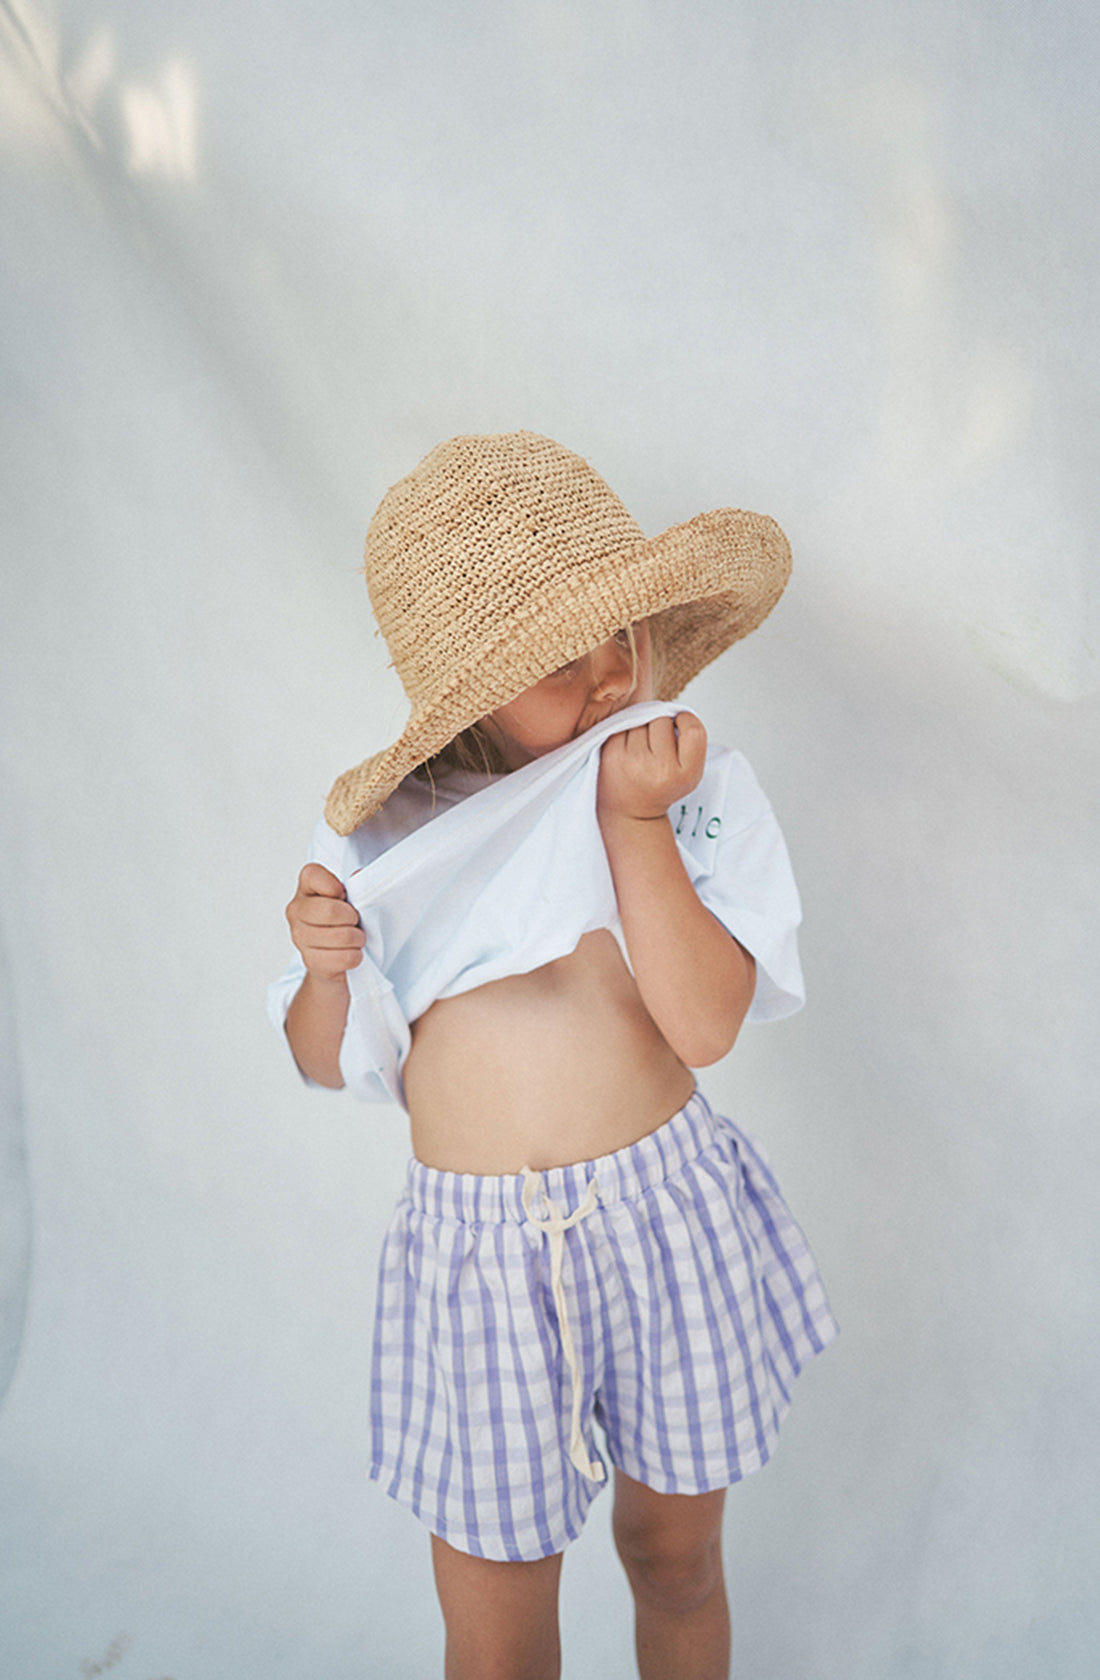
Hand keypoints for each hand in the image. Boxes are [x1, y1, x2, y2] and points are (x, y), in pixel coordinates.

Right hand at [285, 863, 364, 978]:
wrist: (336, 956)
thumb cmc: (344, 919)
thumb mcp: (351, 896)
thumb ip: (355, 884)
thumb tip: (359, 876)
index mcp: (306, 887)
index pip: (313, 875)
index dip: (335, 885)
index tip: (343, 895)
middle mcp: (296, 910)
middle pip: (330, 911)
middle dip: (353, 917)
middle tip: (356, 921)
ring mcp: (299, 937)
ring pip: (342, 937)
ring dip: (357, 938)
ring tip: (355, 938)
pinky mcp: (311, 961)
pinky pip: (344, 958)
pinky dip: (356, 956)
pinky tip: (351, 952)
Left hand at [597, 712, 707, 823]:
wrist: (632, 812)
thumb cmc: (662, 787)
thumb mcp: (689, 772)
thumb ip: (691, 743)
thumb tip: (673, 709)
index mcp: (685, 773)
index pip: (693, 728)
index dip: (685, 721)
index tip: (679, 727)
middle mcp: (660, 768)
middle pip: (663, 720)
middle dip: (660, 726)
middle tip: (657, 746)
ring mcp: (633, 762)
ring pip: (641, 719)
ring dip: (642, 728)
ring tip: (641, 750)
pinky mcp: (612, 755)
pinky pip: (622, 725)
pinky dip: (625, 732)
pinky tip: (627, 750)